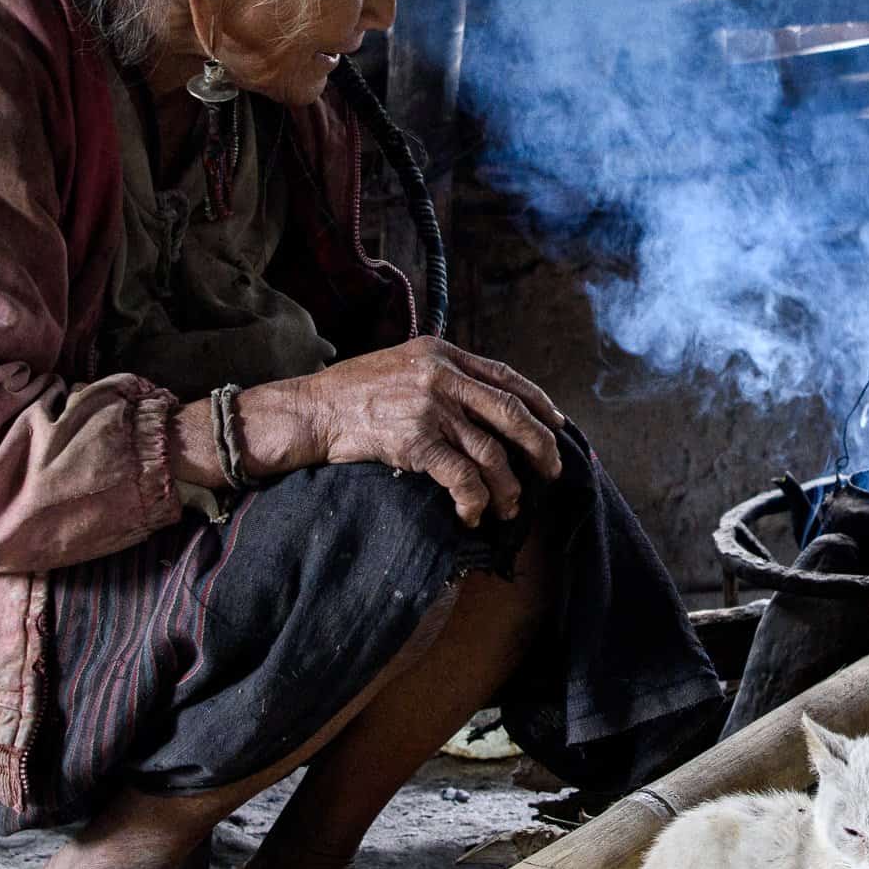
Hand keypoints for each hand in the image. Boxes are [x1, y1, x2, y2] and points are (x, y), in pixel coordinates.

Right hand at [241, 339, 565, 524]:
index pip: (506, 376)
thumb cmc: (352, 392)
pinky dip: (475, 501)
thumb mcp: (401, 365)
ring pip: (491, 454)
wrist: (311, 411)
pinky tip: (472, 515)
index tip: (557, 424)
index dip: (538, 402)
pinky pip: (463, 478)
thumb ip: (440, 375)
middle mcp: (442, 375)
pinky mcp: (416, 441)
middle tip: (552, 471)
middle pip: (511, 413)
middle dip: (540, 447)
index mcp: (443, 353)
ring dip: (508, 487)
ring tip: (510, 508)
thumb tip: (482, 405)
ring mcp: (430, 408)